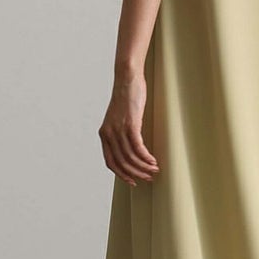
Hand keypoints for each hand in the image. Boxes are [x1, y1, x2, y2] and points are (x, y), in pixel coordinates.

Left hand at [99, 71, 159, 185]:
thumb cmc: (127, 97)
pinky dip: (146, 157)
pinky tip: (153, 161)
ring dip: (144, 167)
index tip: (133, 181)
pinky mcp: (130, 124)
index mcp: (103, 134)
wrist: (127, 78)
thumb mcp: (119, 117)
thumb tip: (131, 146)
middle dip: (136, 174)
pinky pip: (137, 147)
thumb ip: (120, 131)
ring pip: (130, 157)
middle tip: (148, 178)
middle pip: (121, 162)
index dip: (122, 174)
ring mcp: (118, 129)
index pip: (110, 162)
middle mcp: (108, 134)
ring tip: (154, 170)